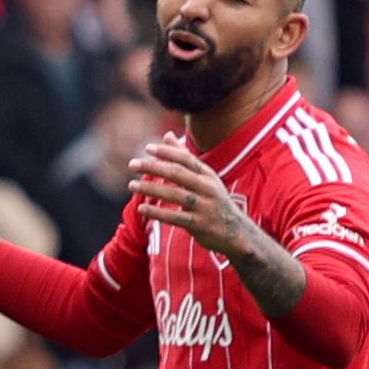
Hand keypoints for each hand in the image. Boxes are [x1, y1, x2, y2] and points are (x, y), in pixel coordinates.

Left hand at [127, 134, 268, 264]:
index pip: (185, 158)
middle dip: (153, 167)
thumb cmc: (215, 201)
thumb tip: (167, 134)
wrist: (237, 233)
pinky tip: (142, 209)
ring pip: (174, 194)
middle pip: (177, 173)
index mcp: (208, 175)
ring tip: (131, 185)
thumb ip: (184, 157)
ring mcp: (204, 206)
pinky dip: (158, 212)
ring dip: (151, 188)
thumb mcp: (204, 178)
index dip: (166, 152)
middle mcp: (208, 188)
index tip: (147, 148)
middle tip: (132, 164)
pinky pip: (175, 217)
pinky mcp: (200, 224)